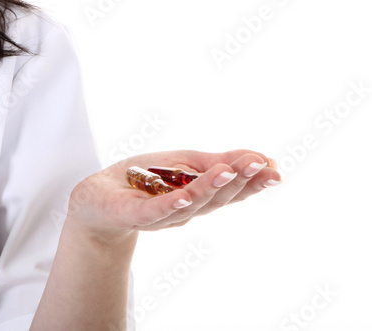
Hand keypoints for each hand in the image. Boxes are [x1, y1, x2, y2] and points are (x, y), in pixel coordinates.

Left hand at [64, 149, 280, 242]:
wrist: (96, 200)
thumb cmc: (143, 180)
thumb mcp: (183, 164)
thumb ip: (217, 162)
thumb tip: (259, 156)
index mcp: (200, 198)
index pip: (232, 191)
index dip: (254, 181)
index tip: (276, 169)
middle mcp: (186, 210)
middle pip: (218, 198)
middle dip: (240, 181)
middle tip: (261, 165)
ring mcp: (161, 215)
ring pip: (192, 203)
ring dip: (211, 187)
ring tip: (230, 171)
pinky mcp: (134, 215)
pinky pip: (155, 211)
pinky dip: (171, 205)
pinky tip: (185, 197)